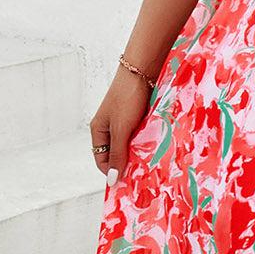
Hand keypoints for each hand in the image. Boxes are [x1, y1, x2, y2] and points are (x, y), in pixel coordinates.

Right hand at [89, 66, 153, 185]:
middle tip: (143, 175)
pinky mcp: (138, 117)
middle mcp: (109, 128)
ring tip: (151, 163)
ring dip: (139, 153)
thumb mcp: (121, 129)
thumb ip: (118, 154)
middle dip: (127, 164)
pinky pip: (140, 136)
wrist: (142, 71)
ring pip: (130, 145)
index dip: (112, 172)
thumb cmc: (127, 99)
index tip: (128, 182)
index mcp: (98, 131)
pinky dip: (146, 142)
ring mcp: (124, 122)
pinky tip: (156, 148)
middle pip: (116, 154)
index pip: (101, 160)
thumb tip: (112, 180)